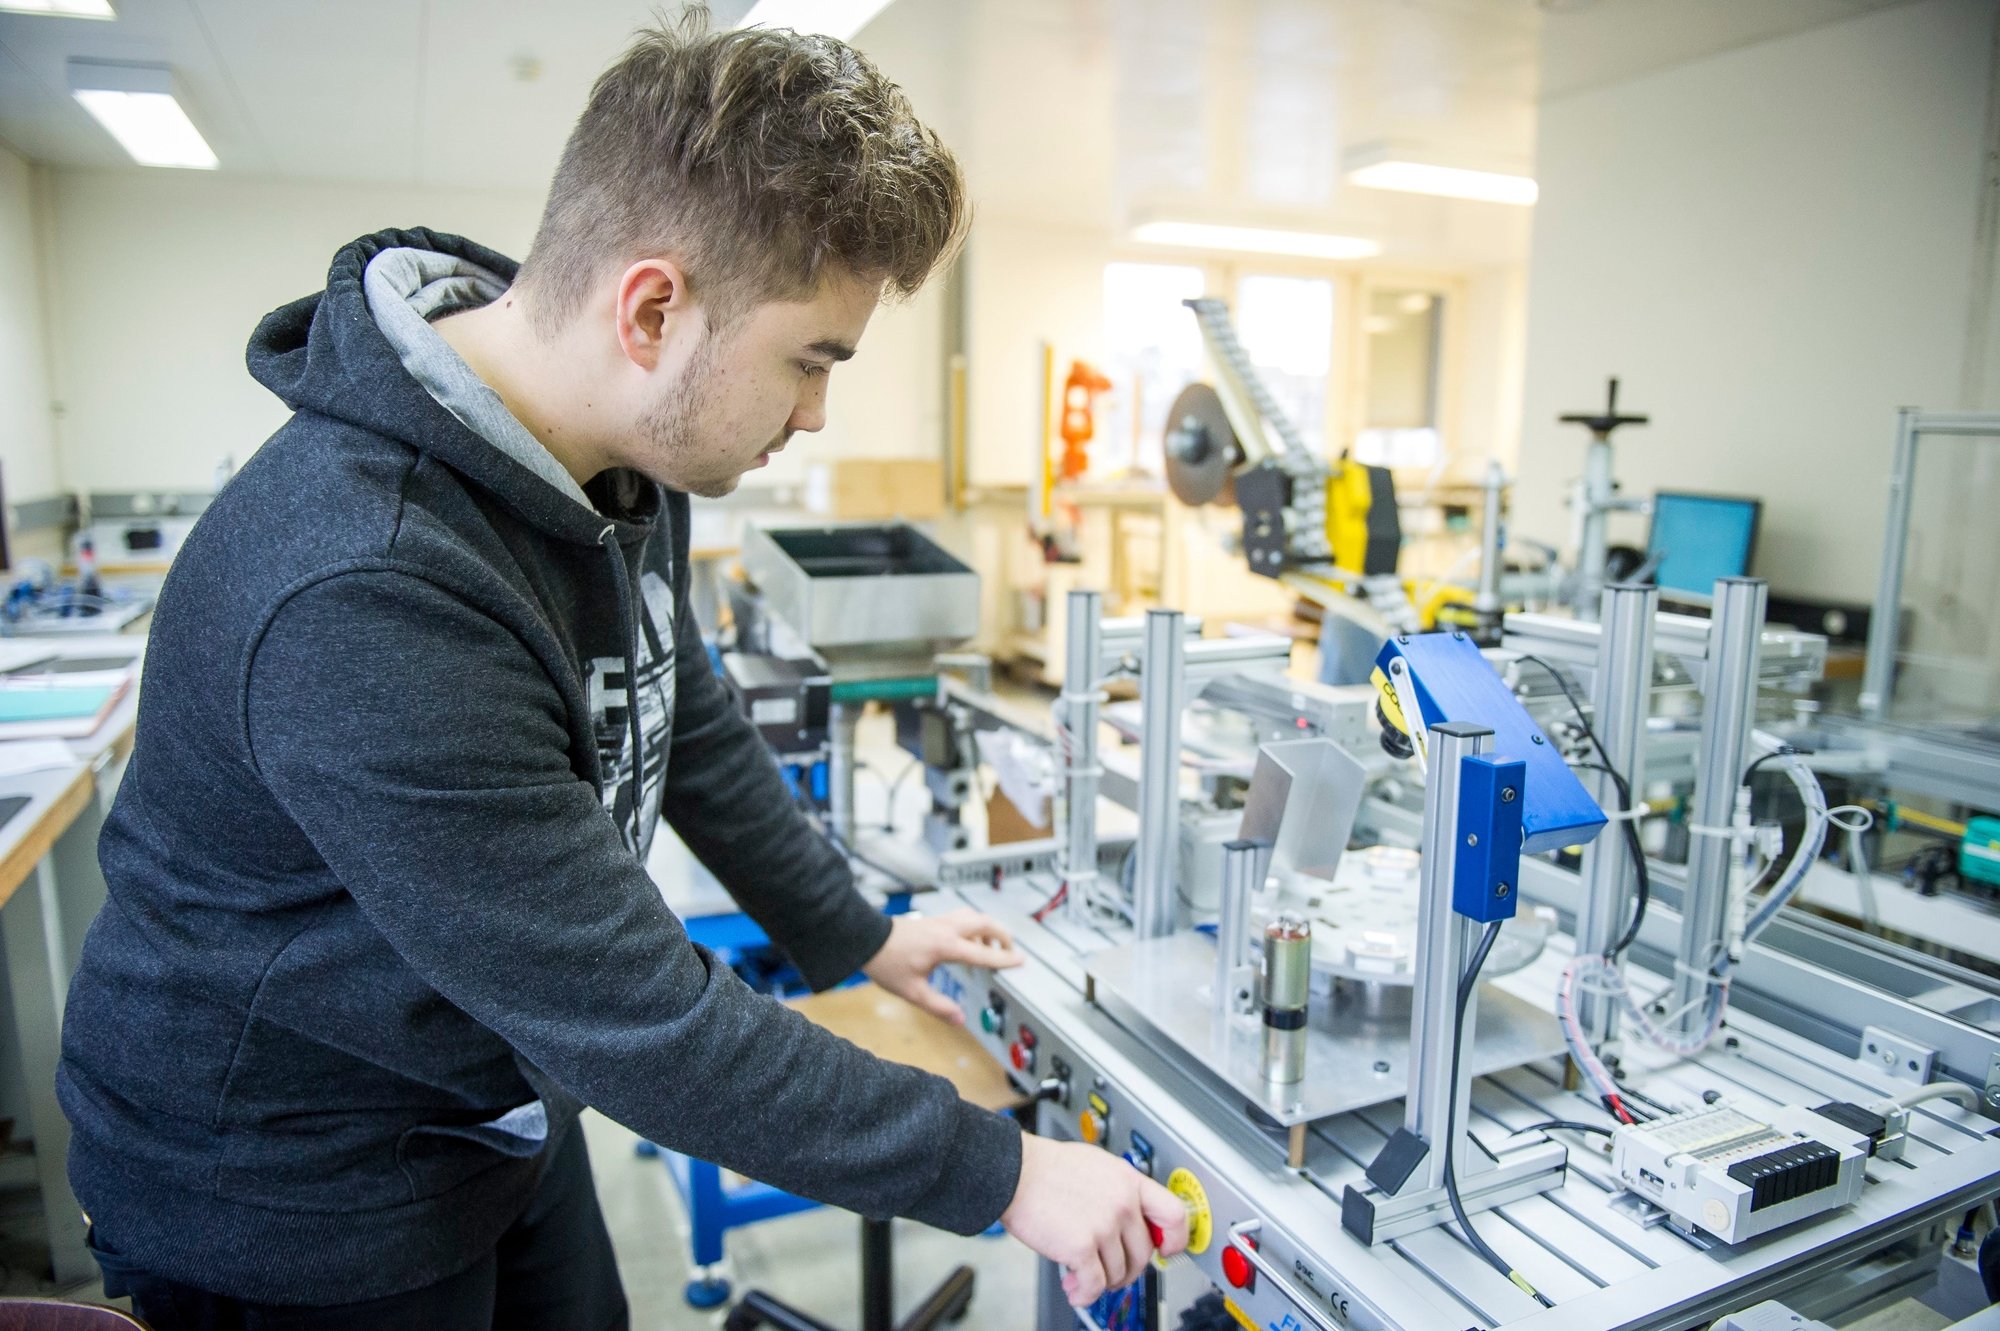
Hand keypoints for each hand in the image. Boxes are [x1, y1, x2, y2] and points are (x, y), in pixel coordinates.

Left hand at [861, 908, 1021, 1023]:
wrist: (866, 939)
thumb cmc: (886, 962)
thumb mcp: (912, 992)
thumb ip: (938, 1007)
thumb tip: (959, 1019)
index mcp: (945, 946)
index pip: (983, 954)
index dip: (1004, 959)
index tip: (1020, 961)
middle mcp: (946, 929)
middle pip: (986, 924)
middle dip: (1003, 936)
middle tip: (1010, 952)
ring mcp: (940, 921)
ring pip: (975, 916)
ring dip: (989, 928)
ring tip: (991, 947)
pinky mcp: (933, 919)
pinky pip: (962, 917)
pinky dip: (974, 926)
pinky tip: (969, 939)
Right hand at [1002, 1134, 1188, 1305]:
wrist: (1012, 1171)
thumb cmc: (1045, 1168)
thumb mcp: (1096, 1165)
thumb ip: (1119, 1190)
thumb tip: (1132, 1218)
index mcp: (1128, 1180)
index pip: (1174, 1214)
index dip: (1176, 1239)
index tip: (1167, 1250)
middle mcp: (1122, 1203)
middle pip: (1144, 1253)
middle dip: (1126, 1269)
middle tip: (1108, 1270)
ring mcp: (1104, 1225)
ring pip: (1119, 1272)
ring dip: (1100, 1282)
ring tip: (1079, 1276)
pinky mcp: (1082, 1246)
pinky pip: (1095, 1285)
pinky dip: (1084, 1294)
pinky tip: (1073, 1288)